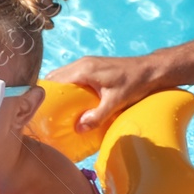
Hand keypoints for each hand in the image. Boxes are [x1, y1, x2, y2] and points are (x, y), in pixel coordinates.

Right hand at [47, 55, 161, 130]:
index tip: (41, 110)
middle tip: (48, 113)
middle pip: (55, 78)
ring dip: (60, 91)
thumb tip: (79, 129)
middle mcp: (82, 64)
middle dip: (50, 95)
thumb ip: (97, 116)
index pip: (55, 81)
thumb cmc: (135, 83)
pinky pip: (73, 77)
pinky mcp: (93, 68)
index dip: (46, 95)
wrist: (151, 70)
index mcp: (84, 70)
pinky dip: (69, 88)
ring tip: (58, 110)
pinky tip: (73, 103)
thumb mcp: (115, 102)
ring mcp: (87, 64)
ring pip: (63, 76)